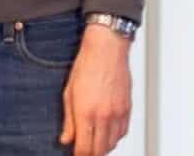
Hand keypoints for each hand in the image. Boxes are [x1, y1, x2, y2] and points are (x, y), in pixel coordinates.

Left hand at [60, 26, 132, 155]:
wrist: (107, 48)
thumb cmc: (87, 65)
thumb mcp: (69, 94)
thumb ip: (68, 121)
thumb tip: (66, 138)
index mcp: (86, 112)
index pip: (84, 148)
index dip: (79, 155)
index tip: (75, 154)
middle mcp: (104, 115)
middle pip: (100, 150)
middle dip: (91, 154)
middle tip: (84, 151)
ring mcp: (118, 112)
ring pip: (113, 143)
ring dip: (103, 147)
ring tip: (95, 144)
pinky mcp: (127, 108)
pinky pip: (123, 132)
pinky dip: (115, 137)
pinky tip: (107, 134)